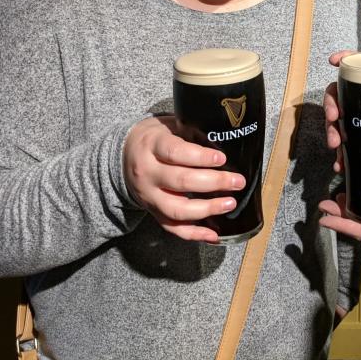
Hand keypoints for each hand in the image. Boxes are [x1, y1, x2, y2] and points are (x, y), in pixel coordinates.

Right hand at [123, 115, 244, 242]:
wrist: (123, 155)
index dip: (200, 157)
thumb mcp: (168, 125)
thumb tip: (225, 139)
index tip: (221, 158)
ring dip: (207, 209)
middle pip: (180, 182)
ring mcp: (149, 196)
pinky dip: (193, 234)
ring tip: (230, 203)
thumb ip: (191, 132)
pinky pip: (172, 227)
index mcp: (152, 146)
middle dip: (213, 183)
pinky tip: (214, 234)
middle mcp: (148, 173)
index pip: (175, 152)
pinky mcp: (152, 212)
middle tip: (237, 181)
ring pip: (176, 210)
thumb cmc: (155, 138)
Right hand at [323, 51, 360, 204]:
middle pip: (337, 95)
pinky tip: (340, 164)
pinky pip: (339, 147)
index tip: (333, 61)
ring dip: (330, 131)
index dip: (345, 60)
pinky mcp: (352, 146)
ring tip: (336, 145)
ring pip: (334, 122)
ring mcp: (354, 125)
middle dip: (330, 105)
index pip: (358, 69)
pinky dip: (337, 156)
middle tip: (333, 117)